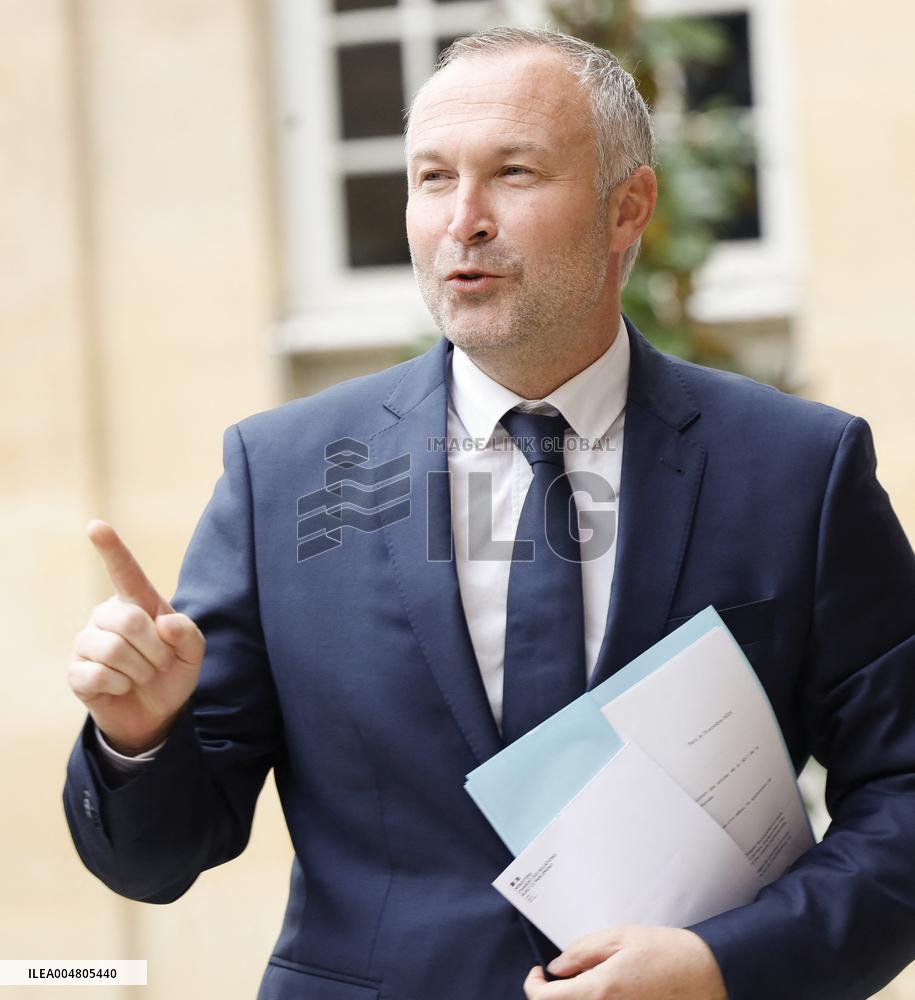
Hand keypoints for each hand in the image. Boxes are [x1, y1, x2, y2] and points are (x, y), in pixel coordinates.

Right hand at [67, 520, 204, 754]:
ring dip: (140, 670)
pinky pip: (99, 674)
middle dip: (156, 650)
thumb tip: (164, 622)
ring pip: (113, 649)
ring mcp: (87, 641)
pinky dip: (121, 686)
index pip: (124, 571)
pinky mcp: (76, 670)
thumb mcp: (193, 654)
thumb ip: (189, 634)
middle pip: (130, 621)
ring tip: (142, 676)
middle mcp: (106, 615)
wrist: (155, 713)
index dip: (111, 548)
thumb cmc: (172, 672)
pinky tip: (121, 687)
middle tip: (160, 664)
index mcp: (137, 602)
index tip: (96, 526)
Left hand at [523, 926, 726, 999]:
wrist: (710, 980)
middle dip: (553, 995)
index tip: (537, 974)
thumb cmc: (669, 955)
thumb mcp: (622, 937)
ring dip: (574, 999)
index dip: (533, 986)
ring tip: (584, 981)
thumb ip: (582, 951)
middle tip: (560, 977)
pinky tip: (603, 991)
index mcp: (599, 991)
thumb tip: (556, 967)